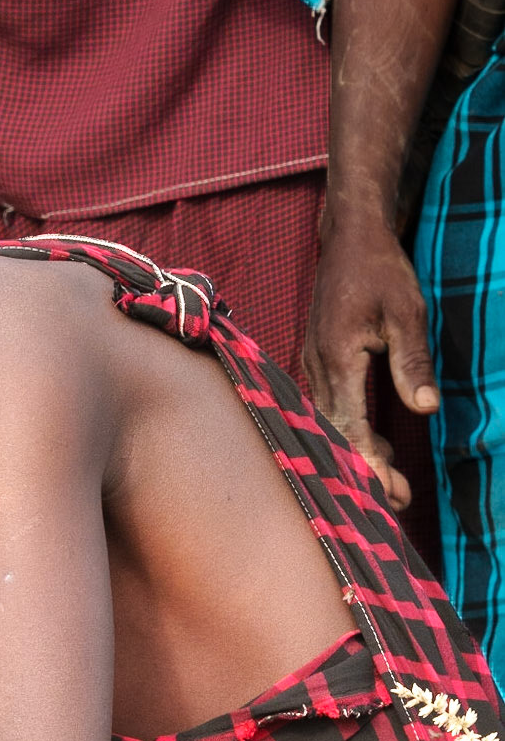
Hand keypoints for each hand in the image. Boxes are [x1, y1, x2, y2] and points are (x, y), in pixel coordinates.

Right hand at [305, 212, 438, 511]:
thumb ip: (413, 361)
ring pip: (333, 425)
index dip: (368, 462)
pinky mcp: (321, 364)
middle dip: (365, 470)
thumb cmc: (381, 270)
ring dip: (361, 455)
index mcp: (338, 359)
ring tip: (393, 486)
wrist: (349, 238)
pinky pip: (334, 409)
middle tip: (397, 502)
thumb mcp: (408, 312)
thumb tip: (426, 409)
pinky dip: (354, 433)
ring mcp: (315, 367)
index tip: (388, 492)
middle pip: (337, 434)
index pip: (350, 425)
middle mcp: (318, 368)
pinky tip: (379, 446)